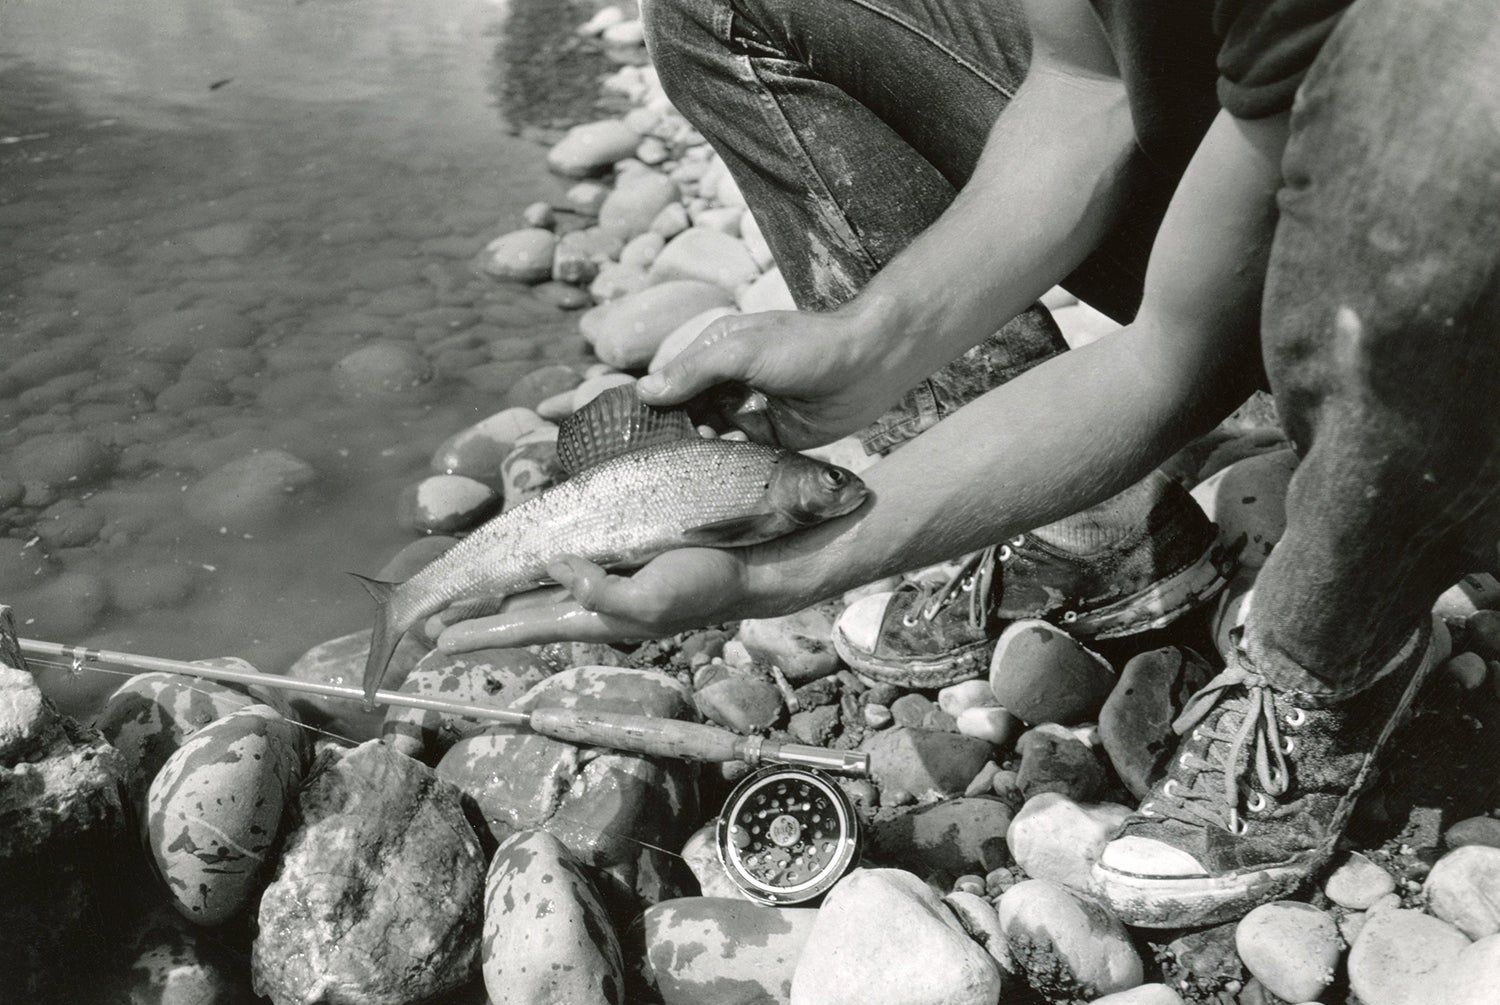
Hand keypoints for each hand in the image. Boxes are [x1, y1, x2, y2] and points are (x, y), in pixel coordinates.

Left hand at [434, 549, 759, 651]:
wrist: (752, 569)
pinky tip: (533, 558)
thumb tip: (555, 569)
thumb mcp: (652, 600)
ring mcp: (608, 579)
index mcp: (595, 615)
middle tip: (437, 621)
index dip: (481, 632)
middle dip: (481, 616)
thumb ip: (602, 593)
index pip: (524, 627)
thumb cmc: (706, 586)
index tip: (439, 639)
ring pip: (542, 588)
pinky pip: (571, 559)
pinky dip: (541, 563)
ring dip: (505, 592)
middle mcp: (594, 600)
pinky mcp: (625, 556)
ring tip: (471, 596)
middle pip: (524, 610)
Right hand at [638, 308, 903, 450]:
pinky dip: (727, 464)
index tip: (634, 436)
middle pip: (689, 412)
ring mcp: (750, 409)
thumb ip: (695, 371)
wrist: (869, 366)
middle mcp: (729, 380)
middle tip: (658, 464)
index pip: (672, 381)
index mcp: (717, 349)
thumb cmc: (806, 347)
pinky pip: (740, 454)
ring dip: (700, 452)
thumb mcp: (742, 351)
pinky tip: (715, 479)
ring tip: (684, 474)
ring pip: (712, 436)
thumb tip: (645, 392)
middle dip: (675, 434)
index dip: (654, 406)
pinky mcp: (772, 437)